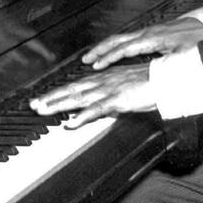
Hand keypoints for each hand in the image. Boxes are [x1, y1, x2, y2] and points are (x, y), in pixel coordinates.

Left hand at [30, 63, 155, 128]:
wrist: (168, 79)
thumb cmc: (152, 83)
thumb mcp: (127, 90)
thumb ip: (112, 98)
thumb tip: (100, 107)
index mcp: (105, 79)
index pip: (76, 86)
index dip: (58, 92)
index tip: (43, 99)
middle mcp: (103, 82)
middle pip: (72, 90)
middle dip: (51, 98)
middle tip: (33, 105)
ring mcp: (109, 90)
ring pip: (78, 98)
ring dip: (59, 104)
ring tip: (42, 111)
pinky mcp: (118, 99)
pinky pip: (97, 109)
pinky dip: (83, 116)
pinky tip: (71, 123)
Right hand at [81, 17, 202, 69]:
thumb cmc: (200, 40)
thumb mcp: (187, 56)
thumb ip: (172, 65)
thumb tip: (160, 75)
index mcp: (154, 38)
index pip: (125, 48)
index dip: (110, 57)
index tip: (96, 65)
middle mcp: (148, 32)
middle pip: (118, 40)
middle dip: (100, 50)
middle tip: (85, 60)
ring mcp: (149, 31)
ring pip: (120, 38)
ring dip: (105, 47)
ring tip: (91, 57)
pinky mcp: (151, 33)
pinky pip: (127, 39)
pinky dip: (114, 46)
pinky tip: (111, 53)